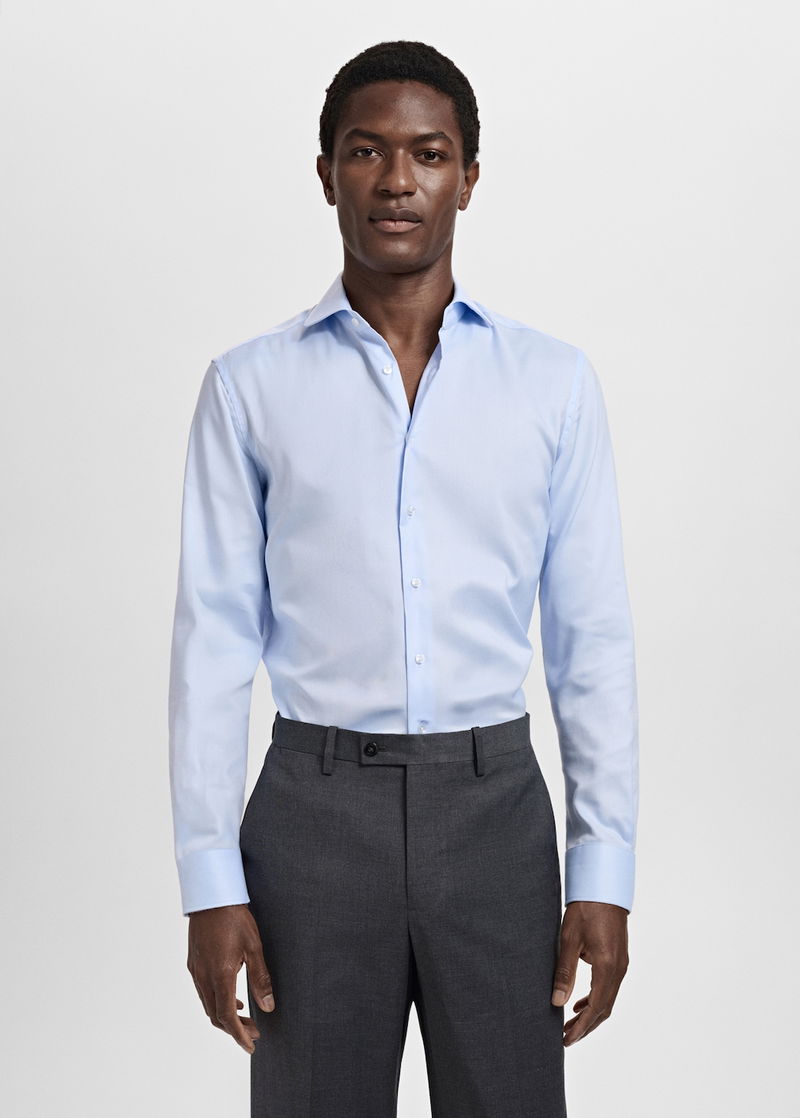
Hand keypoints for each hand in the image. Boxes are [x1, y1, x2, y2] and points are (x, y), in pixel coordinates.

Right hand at [187, 903, 274, 1053]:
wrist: (210, 895)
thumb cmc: (234, 917)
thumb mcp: (254, 947)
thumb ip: (260, 978)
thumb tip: (268, 1006)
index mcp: (220, 975)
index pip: (227, 1017)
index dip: (239, 1034)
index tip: (251, 1044)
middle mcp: (204, 976)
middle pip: (215, 1015)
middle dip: (234, 1029)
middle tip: (254, 1032)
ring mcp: (196, 970)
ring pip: (208, 1004)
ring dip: (225, 1016)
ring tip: (245, 1017)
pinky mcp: (193, 962)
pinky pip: (203, 991)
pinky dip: (217, 1001)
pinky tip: (232, 996)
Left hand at [550, 899, 628, 1045]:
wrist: (603, 888)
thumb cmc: (585, 909)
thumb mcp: (569, 940)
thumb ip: (565, 972)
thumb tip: (557, 1002)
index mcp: (607, 967)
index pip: (596, 1008)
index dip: (581, 1027)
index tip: (566, 1039)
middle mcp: (618, 969)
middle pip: (604, 1009)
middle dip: (586, 1026)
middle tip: (566, 1038)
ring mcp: (621, 964)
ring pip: (607, 999)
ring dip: (591, 1014)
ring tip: (570, 1024)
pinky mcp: (618, 958)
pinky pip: (609, 987)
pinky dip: (596, 999)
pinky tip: (580, 1002)